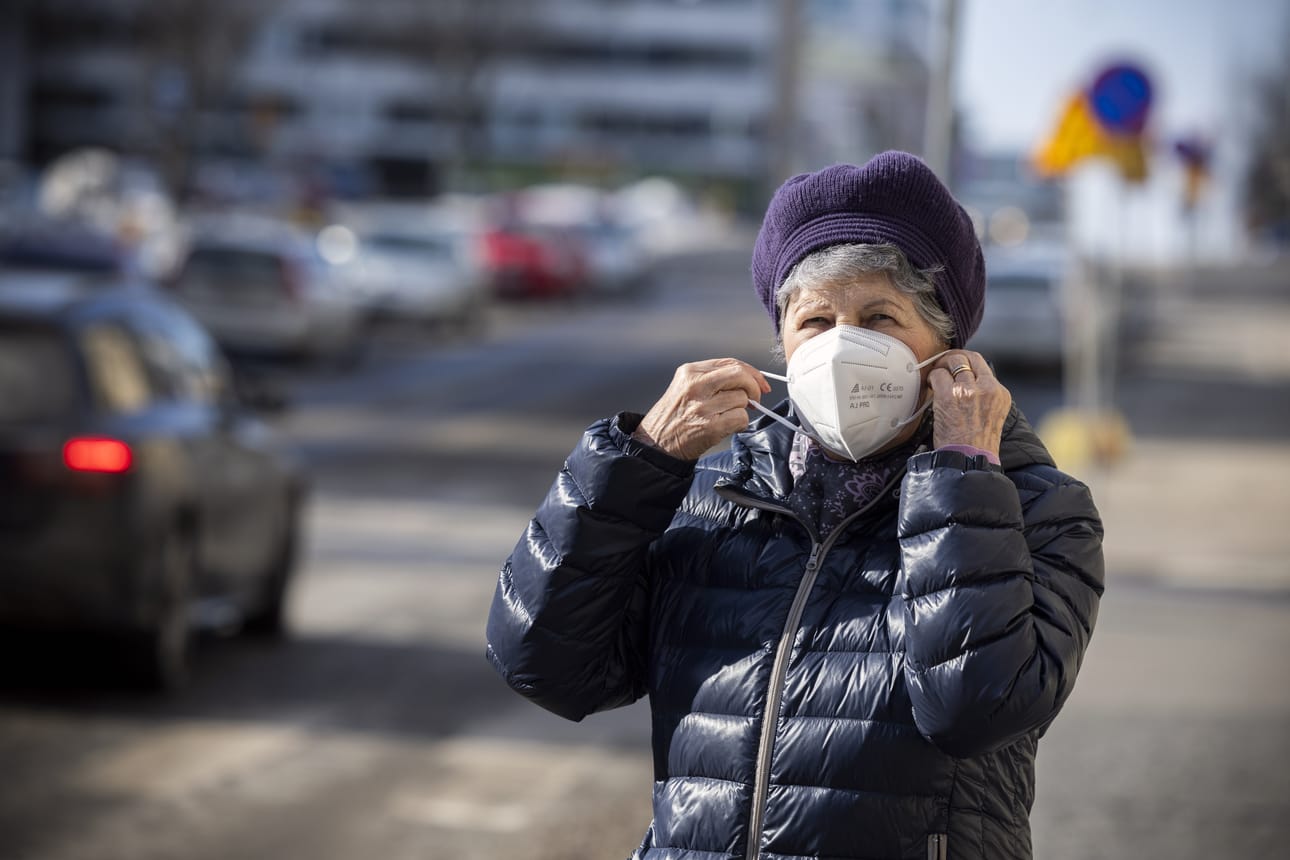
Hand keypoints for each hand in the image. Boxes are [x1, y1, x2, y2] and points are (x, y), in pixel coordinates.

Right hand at [633, 358, 769, 460]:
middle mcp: (696, 386)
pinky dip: (740, 423)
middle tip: (755, 399)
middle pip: (740, 375)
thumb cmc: (673, 417)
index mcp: (690, 372)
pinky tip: (727, 427)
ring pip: (742, 399)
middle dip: (754, 387)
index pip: (731, 363)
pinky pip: (740, 418)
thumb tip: (749, 380)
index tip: (761, 382)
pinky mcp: (710, 427)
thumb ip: (713, 379)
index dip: (752, 372)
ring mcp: (702, 407)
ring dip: (742, 410)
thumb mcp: (685, 387)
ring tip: (725, 417)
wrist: (655, 444)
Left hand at [927, 350, 1009, 456]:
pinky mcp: (950, 395)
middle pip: (969, 357)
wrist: (970, 460)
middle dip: (953, 358)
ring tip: (936, 375)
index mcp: (1000, 393)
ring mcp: (968, 390)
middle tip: (943, 365)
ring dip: (941, 365)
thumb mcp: (993, 415)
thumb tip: (968, 381)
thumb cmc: (977, 443)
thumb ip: (984, 396)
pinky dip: (932, 377)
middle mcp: (987, 388)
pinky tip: (930, 384)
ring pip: (954, 361)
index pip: (982, 364)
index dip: (966, 361)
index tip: (956, 365)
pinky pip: (938, 374)